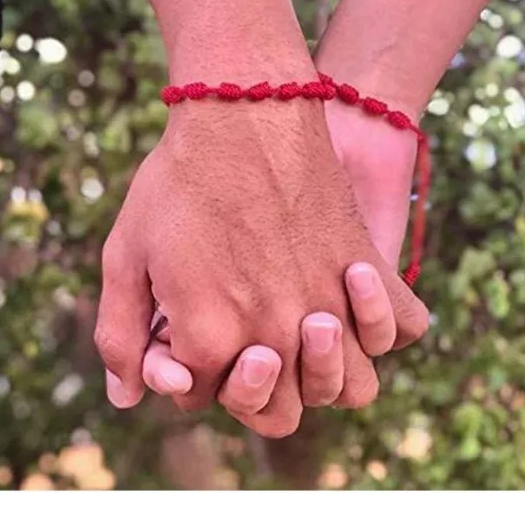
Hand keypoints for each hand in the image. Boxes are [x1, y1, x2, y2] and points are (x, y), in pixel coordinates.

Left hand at [95, 79, 427, 437]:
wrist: (243, 110)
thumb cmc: (179, 180)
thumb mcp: (126, 255)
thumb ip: (121, 337)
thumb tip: (127, 399)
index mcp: (211, 341)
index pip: (210, 398)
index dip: (195, 370)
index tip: (191, 327)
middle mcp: (277, 336)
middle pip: (282, 414)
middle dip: (259, 392)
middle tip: (249, 340)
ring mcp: (330, 305)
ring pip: (353, 389)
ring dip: (331, 373)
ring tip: (309, 325)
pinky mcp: (365, 268)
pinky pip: (402, 324)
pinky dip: (386, 323)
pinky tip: (355, 295)